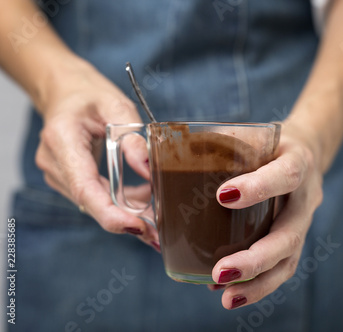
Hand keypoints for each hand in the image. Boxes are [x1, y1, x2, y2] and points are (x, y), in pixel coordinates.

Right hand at [34, 59, 159, 249]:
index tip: (137, 227)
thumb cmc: (90, 96)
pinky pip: (98, 197)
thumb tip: (149, 167)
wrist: (67, 93)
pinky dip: (123, 202)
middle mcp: (55, 163)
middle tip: (160, 234)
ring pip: (97, 204)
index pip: (84, 188)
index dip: (111, 213)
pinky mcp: (70, 179)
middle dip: (128, 221)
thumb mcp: (116, 105)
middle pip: (93, 203)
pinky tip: (147, 203)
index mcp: (62, 141)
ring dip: (129, 213)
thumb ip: (132, 136)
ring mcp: (60, 175)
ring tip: (160, 221)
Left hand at [211, 121, 323, 308]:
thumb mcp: (252, 134)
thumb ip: (218, 142)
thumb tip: (156, 157)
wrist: (305, 154)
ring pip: (288, 261)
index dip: (259, 188)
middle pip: (289, 235)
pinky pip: (281, 267)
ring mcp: (302, 223)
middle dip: (255, 259)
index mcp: (298, 162)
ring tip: (226, 298)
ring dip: (257, 283)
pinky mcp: (294, 239)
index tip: (223, 197)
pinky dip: (257, 285)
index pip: (285, 175)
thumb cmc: (268, 144)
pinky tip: (231, 293)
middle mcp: (305, 198)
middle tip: (220, 272)